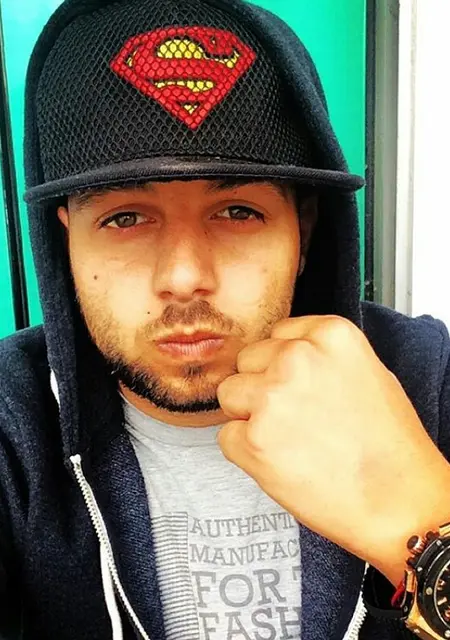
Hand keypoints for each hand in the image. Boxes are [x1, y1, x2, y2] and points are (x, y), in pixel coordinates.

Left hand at [217, 315, 449, 583]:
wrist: (399, 503)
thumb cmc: (390, 446)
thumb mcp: (368, 373)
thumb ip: (322, 356)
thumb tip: (283, 357)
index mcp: (330, 334)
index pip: (277, 334)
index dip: (284, 364)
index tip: (297, 386)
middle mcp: (296, 357)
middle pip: (248, 360)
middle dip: (262, 386)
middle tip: (293, 418)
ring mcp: (271, 396)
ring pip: (229, 394)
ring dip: (248, 416)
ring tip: (287, 440)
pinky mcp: (253, 438)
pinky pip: (227, 436)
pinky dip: (245, 452)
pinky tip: (281, 461)